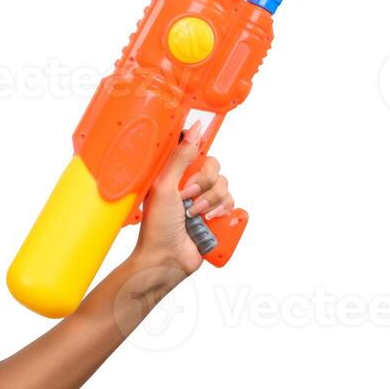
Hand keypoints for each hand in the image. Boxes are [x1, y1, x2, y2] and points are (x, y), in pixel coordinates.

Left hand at [131, 121, 233, 284]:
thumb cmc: (157, 227)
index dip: (200, 149)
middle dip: (203, 183)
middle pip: (214, 167)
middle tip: (186, 196)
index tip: (197, 151)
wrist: (166, 259)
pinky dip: (223, 211)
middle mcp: (189, 184)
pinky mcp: (216, 216)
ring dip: (211, 201)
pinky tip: (209, 221)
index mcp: (173, 173)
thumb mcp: (164, 187)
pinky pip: (233, 204)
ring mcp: (203, 200)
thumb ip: (179, 157)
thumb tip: (193, 130)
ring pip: (225, 186)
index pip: (194, 149)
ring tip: (194, 215)